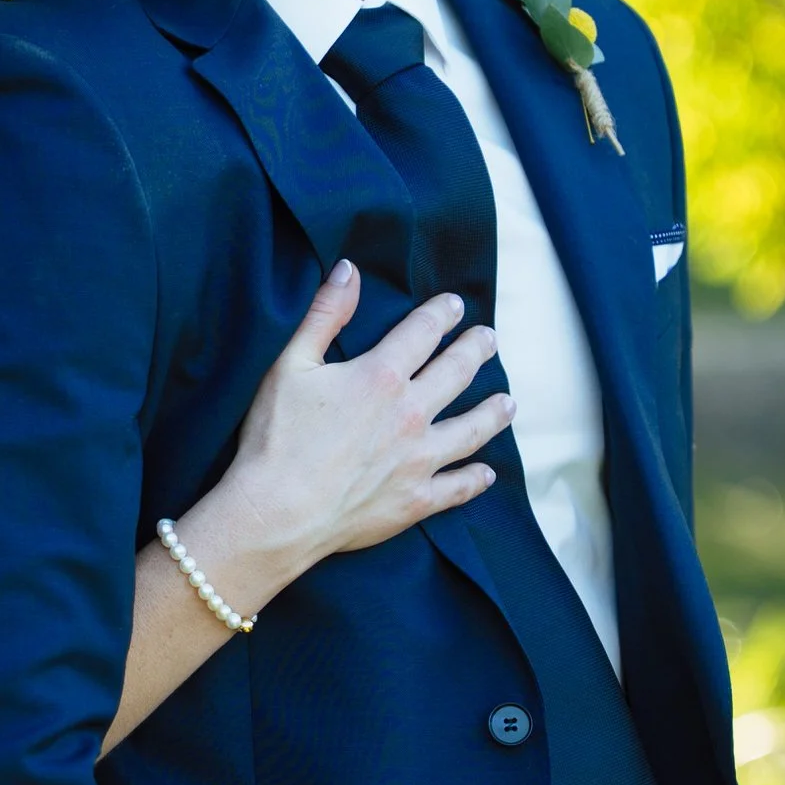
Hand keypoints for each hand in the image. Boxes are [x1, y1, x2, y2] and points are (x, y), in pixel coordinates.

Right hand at [182, 265, 512, 606]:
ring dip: (492, 413)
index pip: (423, 332)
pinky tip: (487, 473)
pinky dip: (475, 479)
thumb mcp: (290, 365)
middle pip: (456, 374)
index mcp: (381, 376)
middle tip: (489, 340)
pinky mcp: (416, 500)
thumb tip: (348, 270)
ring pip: (471, 430)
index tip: (456, 305)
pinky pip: (458, 487)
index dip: (442, 314)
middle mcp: (411, 415)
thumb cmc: (275, 438)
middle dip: (476, 352)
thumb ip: (324, 315)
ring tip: (509, 402)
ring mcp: (419, 460)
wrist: (277, 513)